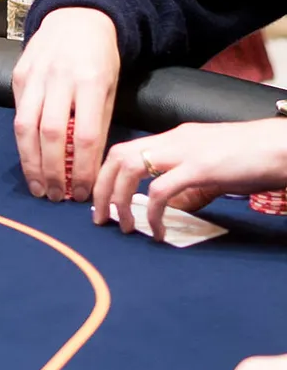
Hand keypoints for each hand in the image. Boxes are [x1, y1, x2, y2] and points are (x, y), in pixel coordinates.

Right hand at [13, 6, 120, 199]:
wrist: (77, 16)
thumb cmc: (100, 58)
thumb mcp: (109, 88)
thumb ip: (97, 124)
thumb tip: (86, 168)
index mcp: (90, 81)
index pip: (85, 136)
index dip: (83, 169)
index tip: (82, 193)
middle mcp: (59, 77)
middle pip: (51, 134)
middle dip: (52, 171)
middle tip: (55, 196)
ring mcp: (35, 73)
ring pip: (26, 125)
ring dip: (30, 161)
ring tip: (37, 185)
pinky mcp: (19, 73)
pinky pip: (18, 112)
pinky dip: (23, 139)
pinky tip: (30, 156)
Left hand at [95, 119, 286, 240]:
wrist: (281, 146)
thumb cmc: (253, 157)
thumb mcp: (213, 168)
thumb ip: (190, 185)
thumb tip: (173, 207)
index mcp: (175, 137)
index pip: (126, 147)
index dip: (107, 174)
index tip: (101, 199)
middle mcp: (174, 139)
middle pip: (119, 154)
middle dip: (102, 186)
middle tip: (100, 218)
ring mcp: (185, 151)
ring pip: (131, 166)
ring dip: (119, 198)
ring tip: (124, 227)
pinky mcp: (200, 168)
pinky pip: (163, 190)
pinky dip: (154, 213)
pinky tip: (159, 233)